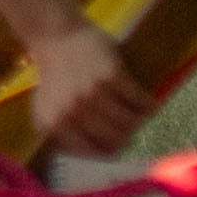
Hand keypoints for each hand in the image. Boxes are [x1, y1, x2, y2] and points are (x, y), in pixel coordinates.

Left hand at [25, 17, 150, 158]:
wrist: (56, 36)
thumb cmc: (55, 77)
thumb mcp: (47, 110)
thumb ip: (61, 136)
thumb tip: (92, 160)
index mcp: (56, 124)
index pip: (94, 153)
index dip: (111, 153)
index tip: (121, 149)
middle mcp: (74, 112)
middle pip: (117, 139)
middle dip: (128, 137)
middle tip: (133, 131)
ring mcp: (93, 94)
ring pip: (131, 122)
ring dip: (140, 121)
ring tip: (141, 116)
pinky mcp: (113, 76)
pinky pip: (140, 101)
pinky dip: (149, 104)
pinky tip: (149, 102)